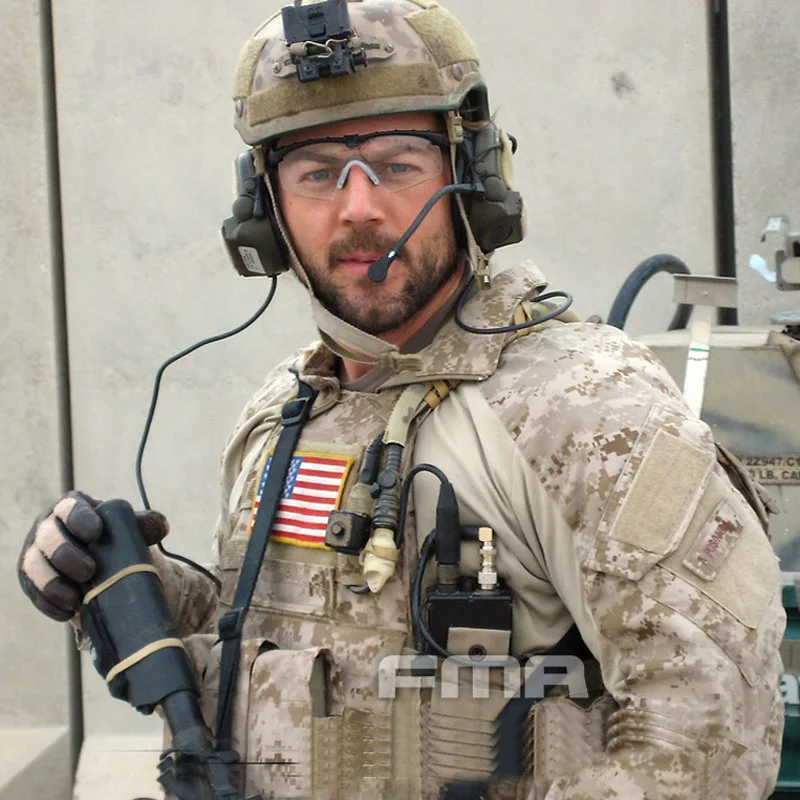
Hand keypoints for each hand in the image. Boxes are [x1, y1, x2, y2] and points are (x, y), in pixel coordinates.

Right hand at [17, 490, 168, 621]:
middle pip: (47, 536)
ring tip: (76, 598)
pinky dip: (49, 603)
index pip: (69, 506)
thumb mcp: (129, 528)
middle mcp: (48, 527)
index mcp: (72, 507)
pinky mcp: (31, 579)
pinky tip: (66, 612)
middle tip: (89, 571)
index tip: (95, 532)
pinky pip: (33, 591)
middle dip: (65, 554)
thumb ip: (145, 525)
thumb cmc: (113, 538)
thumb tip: (161, 528)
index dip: (79, 518)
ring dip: (52, 582)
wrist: (100, 563)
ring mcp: (36, 553)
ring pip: (33, 565)